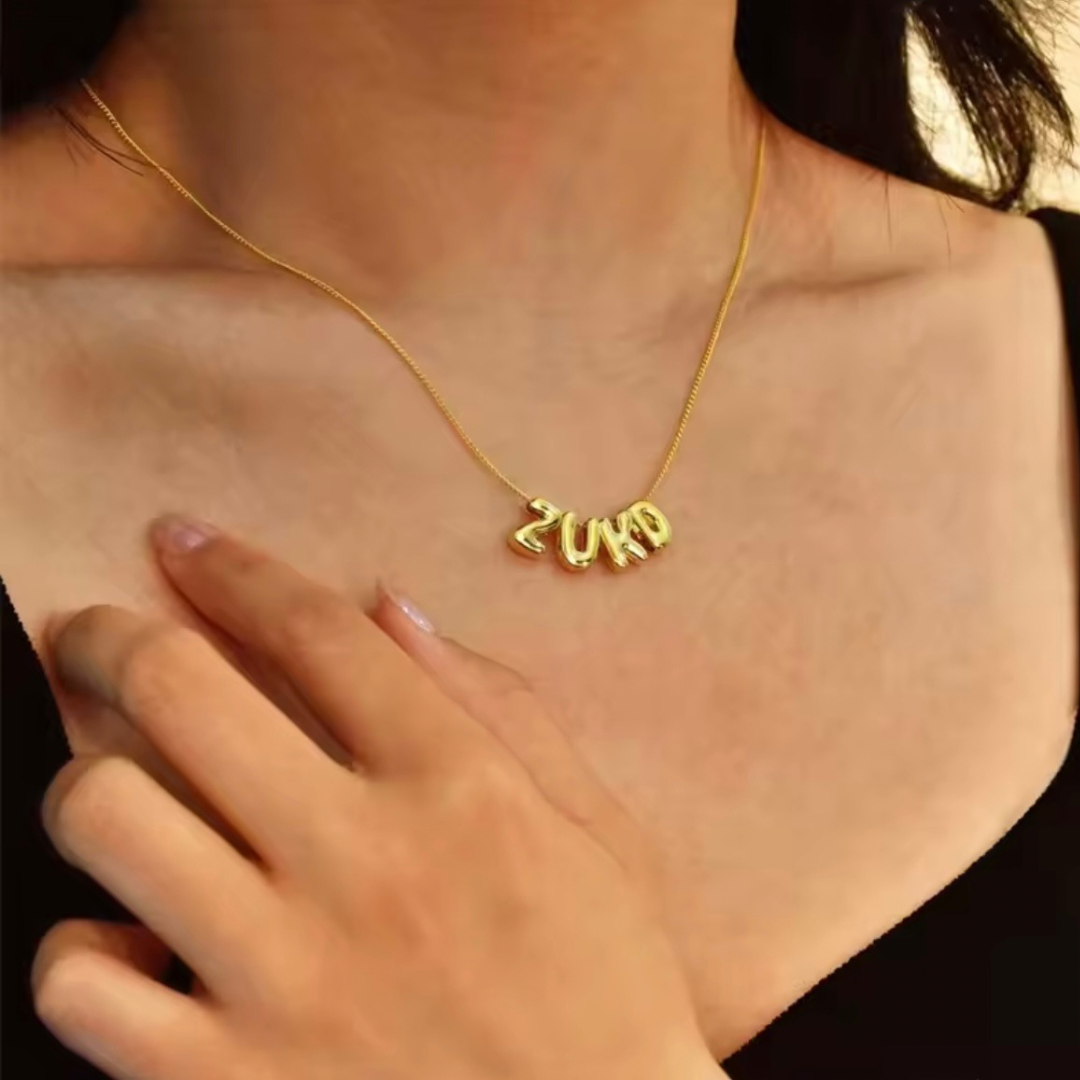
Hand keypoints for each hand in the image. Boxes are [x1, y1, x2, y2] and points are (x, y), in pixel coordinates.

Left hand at [33, 514, 727, 1079]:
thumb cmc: (609, 988)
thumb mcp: (593, 829)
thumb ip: (500, 705)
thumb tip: (390, 607)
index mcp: (459, 787)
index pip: (314, 633)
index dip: (235, 568)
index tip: (184, 539)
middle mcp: (360, 863)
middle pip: (180, 692)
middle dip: (111, 634)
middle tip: (95, 629)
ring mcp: (283, 977)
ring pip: (106, 817)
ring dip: (90, 782)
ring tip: (113, 787)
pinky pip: (79, 985)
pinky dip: (83, 950)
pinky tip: (131, 942)